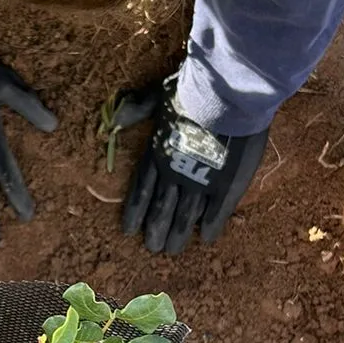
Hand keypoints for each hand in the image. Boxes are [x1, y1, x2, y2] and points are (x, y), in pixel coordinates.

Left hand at [116, 75, 265, 252]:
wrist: (225, 96)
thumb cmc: (191, 91)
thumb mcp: (158, 95)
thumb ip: (139, 108)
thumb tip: (117, 116)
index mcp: (157, 155)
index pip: (141, 191)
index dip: (134, 213)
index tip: (129, 231)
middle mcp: (174, 175)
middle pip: (161, 211)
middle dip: (155, 231)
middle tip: (153, 248)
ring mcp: (200, 184)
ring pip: (185, 219)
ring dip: (178, 236)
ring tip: (173, 250)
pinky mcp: (226, 187)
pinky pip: (216, 215)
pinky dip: (211, 228)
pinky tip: (208, 238)